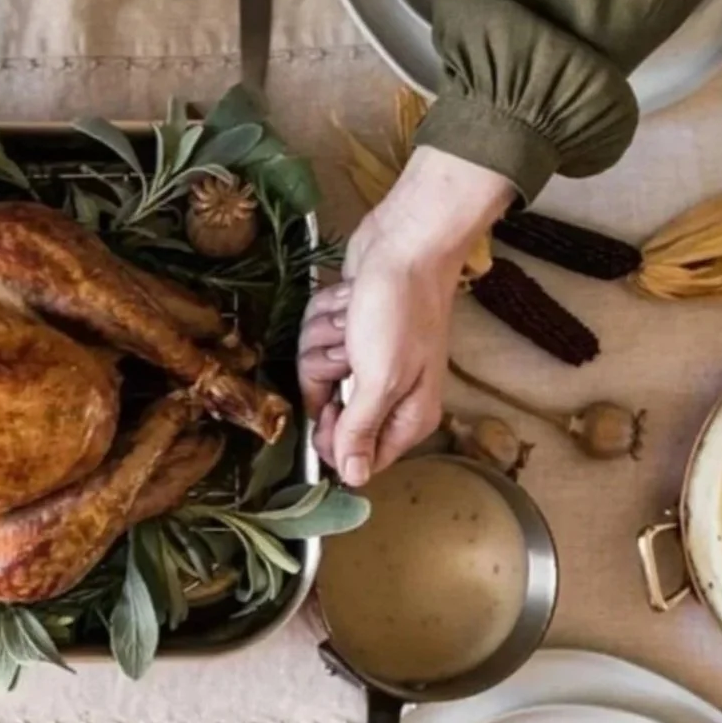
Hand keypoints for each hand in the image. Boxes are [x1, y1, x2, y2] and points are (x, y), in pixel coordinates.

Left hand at [299, 146, 515, 486]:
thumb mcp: (381, 378)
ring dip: (324, 339)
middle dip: (326, 374)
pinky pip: (314, 339)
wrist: (403, 244)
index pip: (359, 458)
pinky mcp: (345, 331)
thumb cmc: (400, 311)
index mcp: (407, 416)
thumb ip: (362, 429)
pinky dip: (325, 318)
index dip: (334, 438)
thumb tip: (353, 478)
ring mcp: (363, 360)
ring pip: (315, 370)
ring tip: (351, 319)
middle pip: (328, 412)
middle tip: (348, 349)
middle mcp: (387, 394)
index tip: (331, 405)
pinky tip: (347, 304)